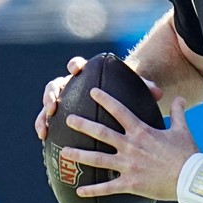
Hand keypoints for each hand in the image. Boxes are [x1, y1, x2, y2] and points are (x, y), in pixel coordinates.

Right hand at [34, 56, 162, 139]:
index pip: (78, 65)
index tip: (76, 70)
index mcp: (88, 76)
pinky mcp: (60, 115)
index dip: (75, 65)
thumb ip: (145, 89)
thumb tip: (158, 93)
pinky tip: (44, 137)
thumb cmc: (126, 94)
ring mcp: (64, 101)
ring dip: (43, 113)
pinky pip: (48, 120)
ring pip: (48, 103)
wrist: (117, 106)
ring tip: (44, 127)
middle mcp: (72, 86)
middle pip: (57, 84)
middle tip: (53, 104)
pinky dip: (44, 126)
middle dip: (51, 93)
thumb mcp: (135, 92)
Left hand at [60, 92, 197, 201]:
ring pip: (98, 159)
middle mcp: (131, 147)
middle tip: (68, 119)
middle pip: (102, 133)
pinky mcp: (130, 184)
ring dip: (79, 155)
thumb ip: (178, 112)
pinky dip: (92, 190)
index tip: (93, 92)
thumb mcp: (183, 130)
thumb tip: (179, 97)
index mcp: (142, 132)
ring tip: (64, 152)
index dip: (106, 100)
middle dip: (83, 125)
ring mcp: (128, 166)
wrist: (190, 178)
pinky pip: (107, 188)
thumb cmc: (187, 153)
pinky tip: (79, 191)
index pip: (120, 111)